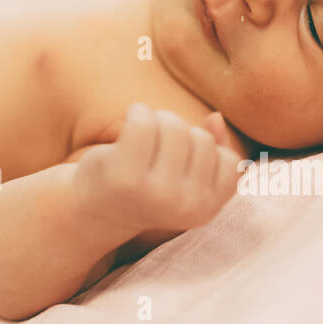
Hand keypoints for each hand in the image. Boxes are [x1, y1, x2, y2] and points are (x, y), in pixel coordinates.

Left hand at [72, 103, 240, 233]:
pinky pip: (143, 121)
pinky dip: (136, 113)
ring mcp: (156, 193)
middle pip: (201, 138)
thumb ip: (210, 151)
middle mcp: (185, 205)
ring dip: (157, 120)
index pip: (228, 160)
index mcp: (206, 210)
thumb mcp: (185, 177)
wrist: (93, 208)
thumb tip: (216, 117)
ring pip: (174, 125)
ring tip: (141, 138)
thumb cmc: (146, 186)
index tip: (179, 160)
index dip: (204, 150)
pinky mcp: (124, 176)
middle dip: (178, 133)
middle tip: (155, 148)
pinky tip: (127, 124)